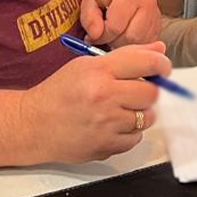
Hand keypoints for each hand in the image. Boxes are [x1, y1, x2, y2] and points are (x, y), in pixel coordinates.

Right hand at [21, 43, 169, 163]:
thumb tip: (160, 50)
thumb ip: (126, 56)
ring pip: (147, 117)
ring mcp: (106, 123)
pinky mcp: (106, 145)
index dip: (162, 65)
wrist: (33, 125)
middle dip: (149, 91)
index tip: (163, 69)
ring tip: (121, 110)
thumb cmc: (60, 92)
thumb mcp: (87, 64)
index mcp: (99, 71)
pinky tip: (112, 125)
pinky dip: (129, 132)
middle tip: (136, 91)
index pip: (147, 63)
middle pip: (152, 93)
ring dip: (140, 113)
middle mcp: (105, 96)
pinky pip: (135, 138)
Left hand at [80, 0, 160, 47]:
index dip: (102, 35)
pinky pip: (146, 45)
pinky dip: (133, 45)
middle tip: (106, 35)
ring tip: (116, 34)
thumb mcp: (89, 2)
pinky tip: (125, 35)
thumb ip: (89, 19)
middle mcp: (148, 5)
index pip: (116, 28)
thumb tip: (95, 36)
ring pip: (139, 44)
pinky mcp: (158, 27)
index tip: (96, 33)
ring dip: (124, 45)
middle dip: (114, 41)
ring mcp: (156, 16)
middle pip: (130, 38)